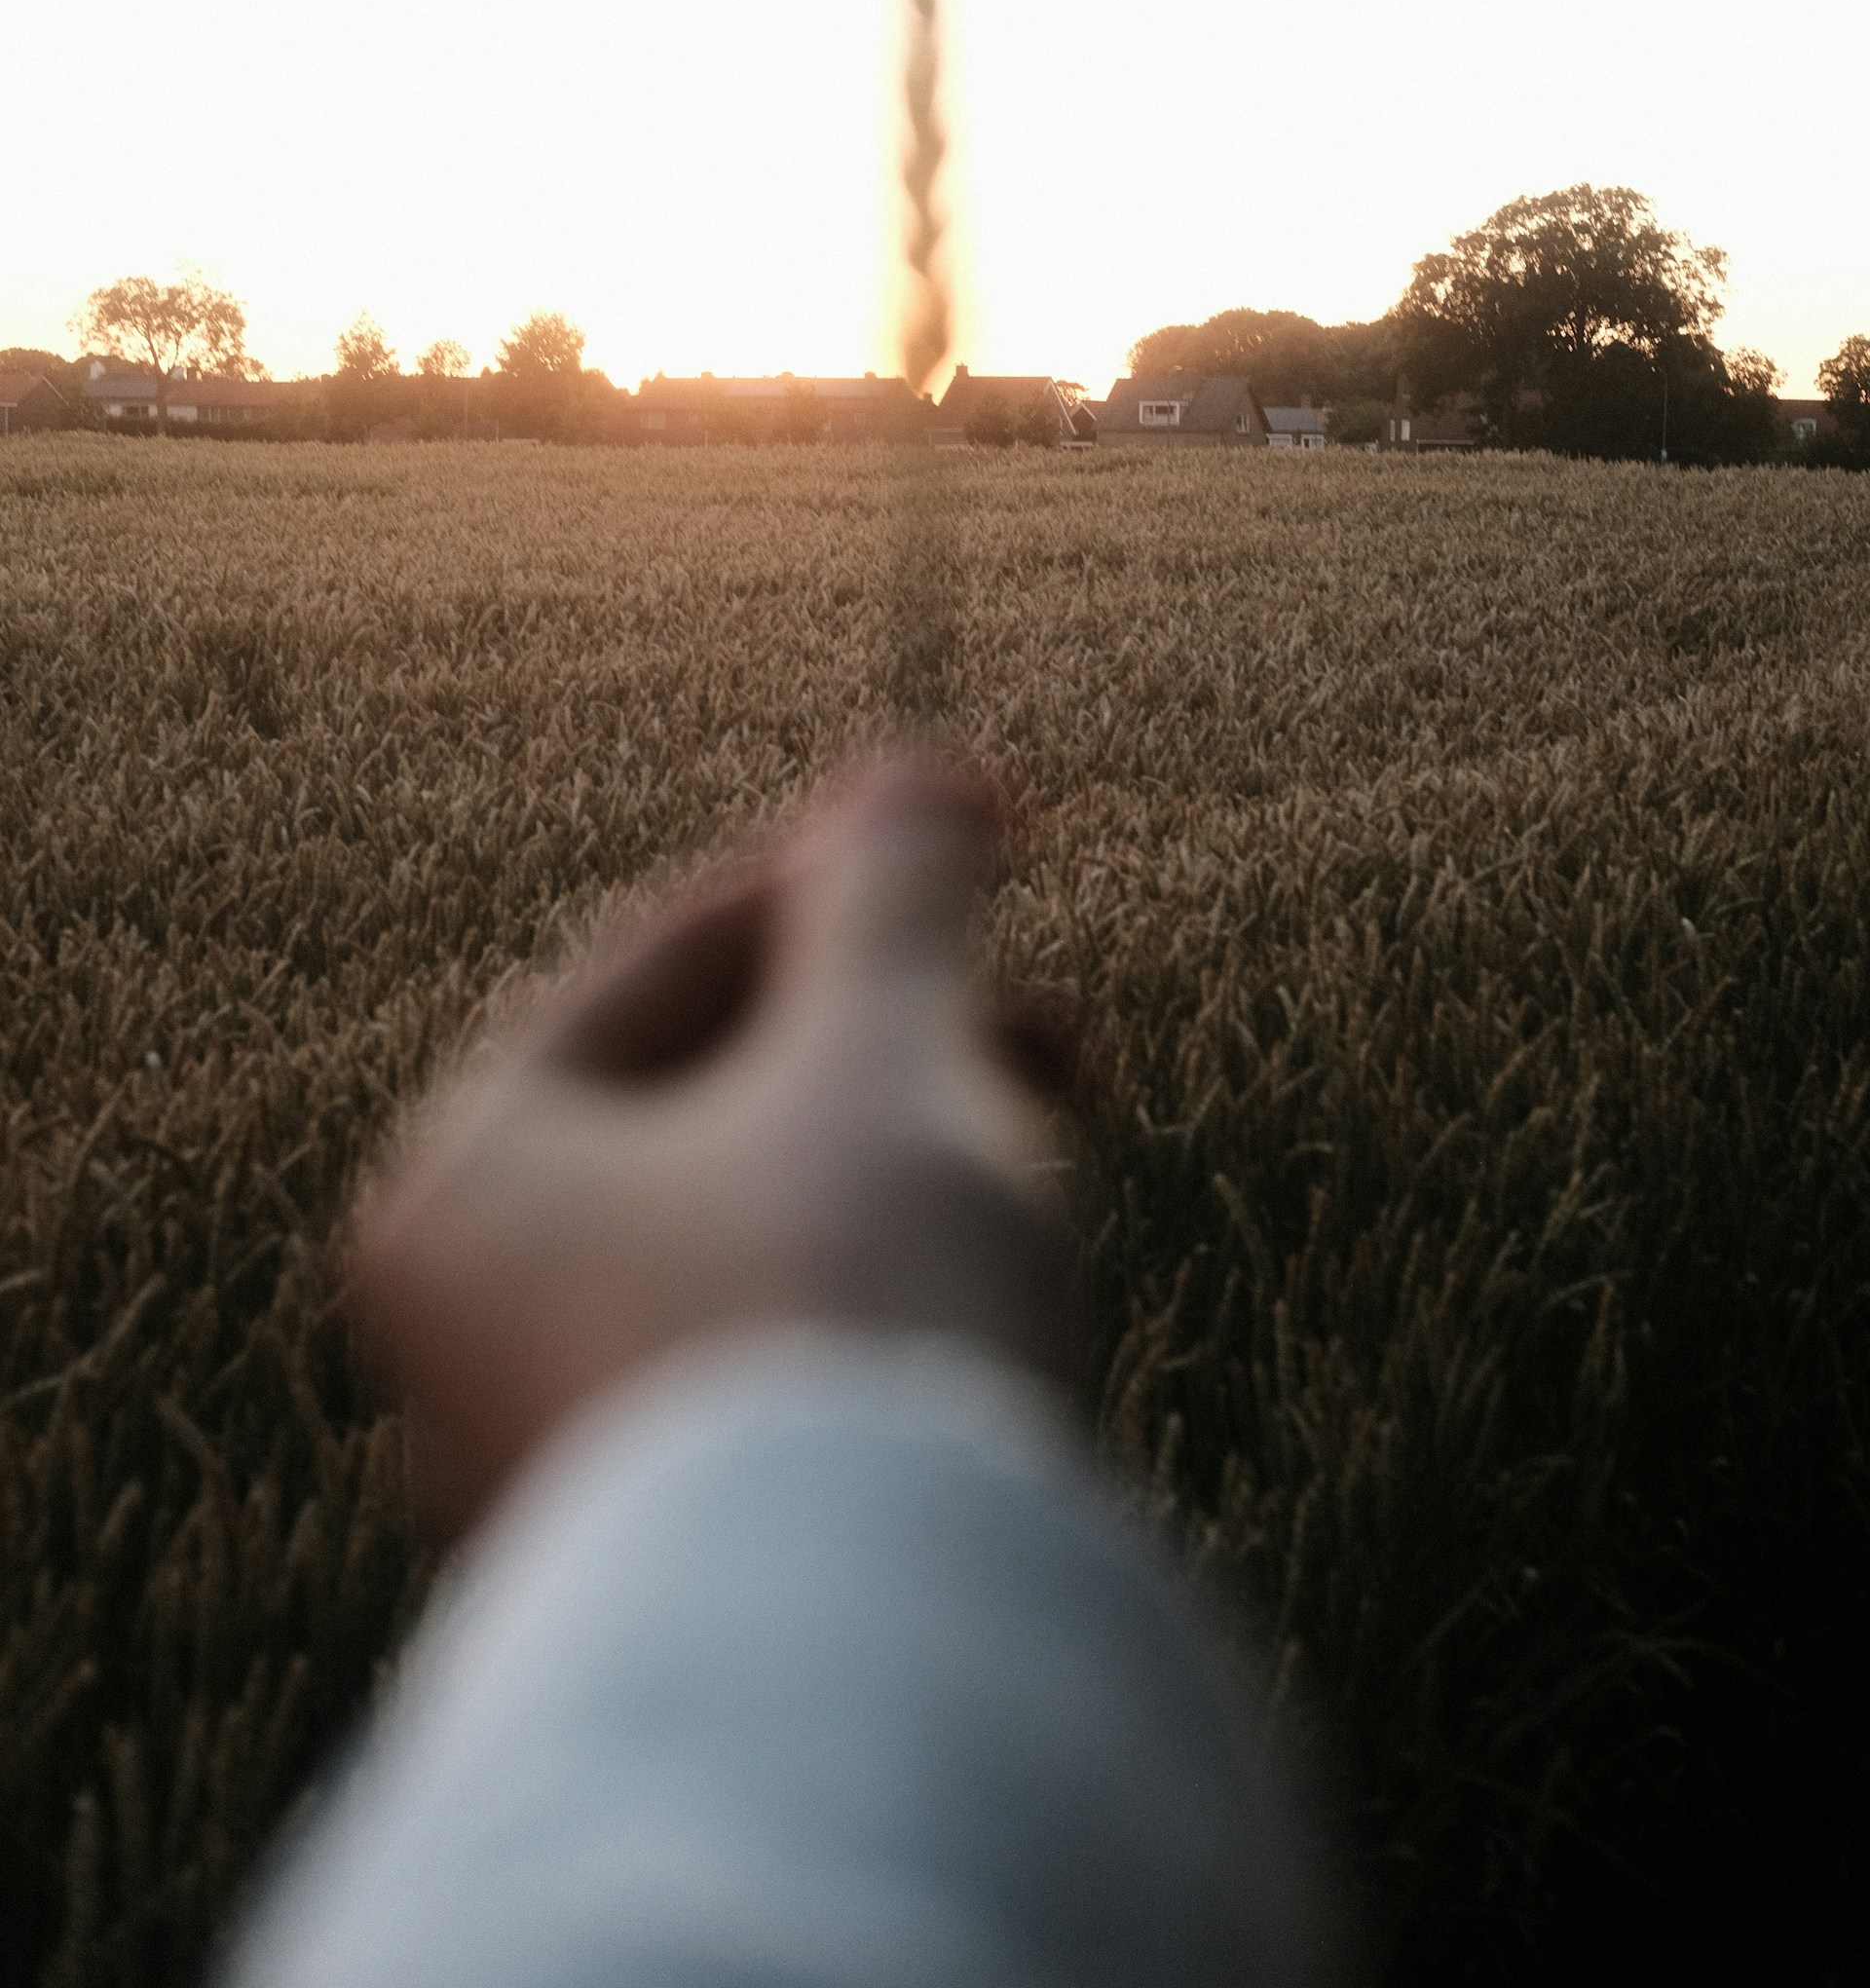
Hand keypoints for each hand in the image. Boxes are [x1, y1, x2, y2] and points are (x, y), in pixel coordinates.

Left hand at [352, 763, 1076, 1535]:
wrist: (876, 1684)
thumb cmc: (836, 1320)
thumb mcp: (879, 1059)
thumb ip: (895, 900)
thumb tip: (922, 769)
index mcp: (462, 1184)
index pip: (656, 964)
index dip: (840, 875)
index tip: (989, 820)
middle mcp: (473, 1333)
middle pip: (716, 1103)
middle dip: (903, 1042)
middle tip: (1060, 1034)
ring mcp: (571, 1455)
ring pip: (767, 1232)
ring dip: (916, 1163)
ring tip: (1047, 1172)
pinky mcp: (686, 1554)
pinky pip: (790, 1358)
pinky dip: (895, 1293)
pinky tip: (1008, 1307)